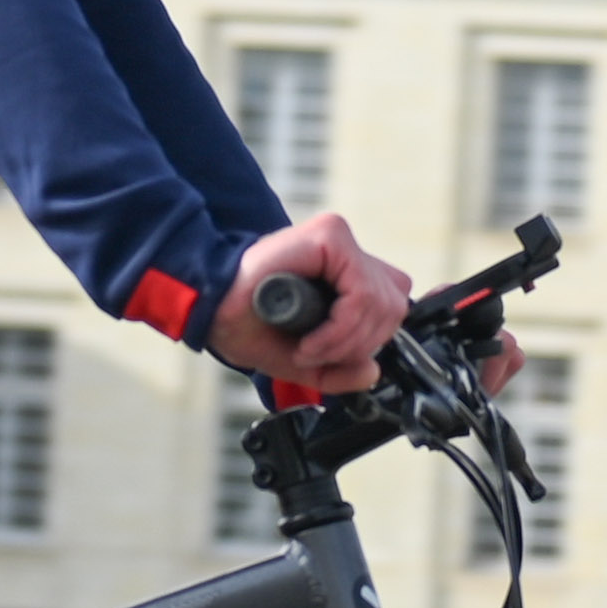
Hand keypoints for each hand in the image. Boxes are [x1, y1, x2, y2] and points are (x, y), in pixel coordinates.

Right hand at [212, 213, 408, 392]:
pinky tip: (310, 340)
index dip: (372, 336)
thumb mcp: (308, 359)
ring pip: (381, 301)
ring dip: (346, 341)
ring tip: (309, 349)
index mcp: (346, 270)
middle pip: (394, 304)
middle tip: (319, 354)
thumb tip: (373, 370)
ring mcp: (338, 239)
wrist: (213, 312)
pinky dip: (340, 328)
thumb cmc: (251, 326)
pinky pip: (360, 294)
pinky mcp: (329, 236)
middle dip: (360, 343)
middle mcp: (346, 250)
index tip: (337, 355)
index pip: (393, 301)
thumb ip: (343, 368)